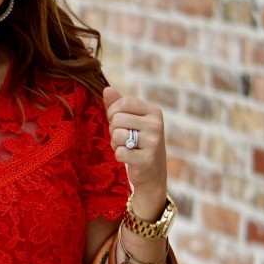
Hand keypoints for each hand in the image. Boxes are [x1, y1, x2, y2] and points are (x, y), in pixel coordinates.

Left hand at [103, 86, 167, 210]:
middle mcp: (156, 125)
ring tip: (125, 147)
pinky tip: (129, 158)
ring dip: (115, 143)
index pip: (124, 102)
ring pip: (117, 135)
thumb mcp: (132, 121)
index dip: (112, 111)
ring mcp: (153, 142)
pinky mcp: (147, 159)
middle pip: (117, 119)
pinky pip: (120, 152)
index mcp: (154, 112)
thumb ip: (119, 105)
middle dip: (113, 130)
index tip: (115, 121)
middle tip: (122, 138)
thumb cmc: (139, 143)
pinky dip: (119, 156)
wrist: (152, 174)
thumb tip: (106, 89)